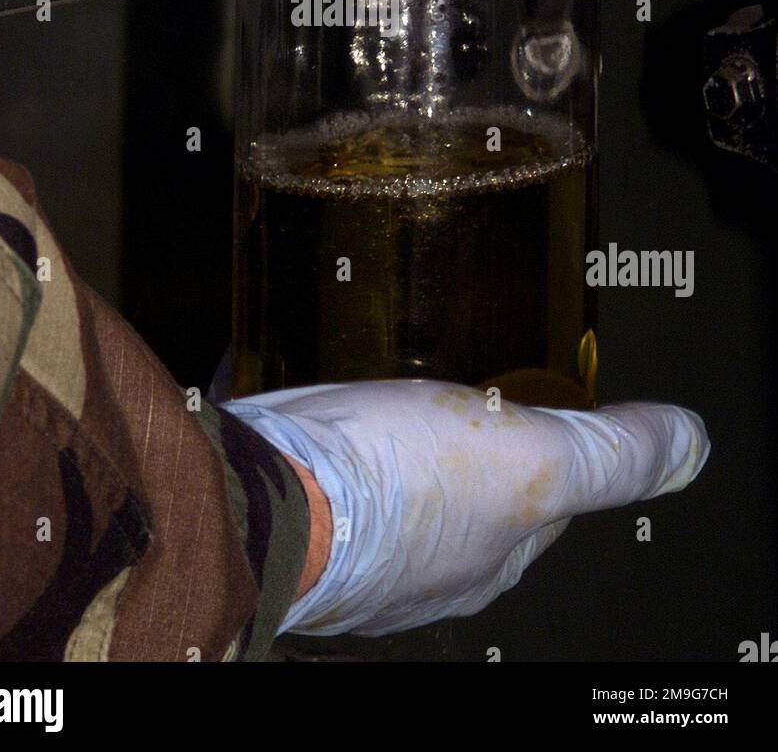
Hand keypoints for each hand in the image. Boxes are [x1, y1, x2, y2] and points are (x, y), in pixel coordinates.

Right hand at [223, 380, 708, 635]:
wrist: (265, 493)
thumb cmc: (397, 487)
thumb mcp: (534, 458)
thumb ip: (611, 455)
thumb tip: (688, 444)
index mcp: (487, 561)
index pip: (543, 511)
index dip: (551, 452)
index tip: (543, 407)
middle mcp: (425, 567)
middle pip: (470, 496)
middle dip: (473, 447)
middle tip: (468, 387)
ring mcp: (358, 546)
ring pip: (400, 484)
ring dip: (402, 442)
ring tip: (400, 386)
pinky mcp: (300, 507)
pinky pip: (334, 466)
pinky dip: (340, 436)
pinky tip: (333, 397)